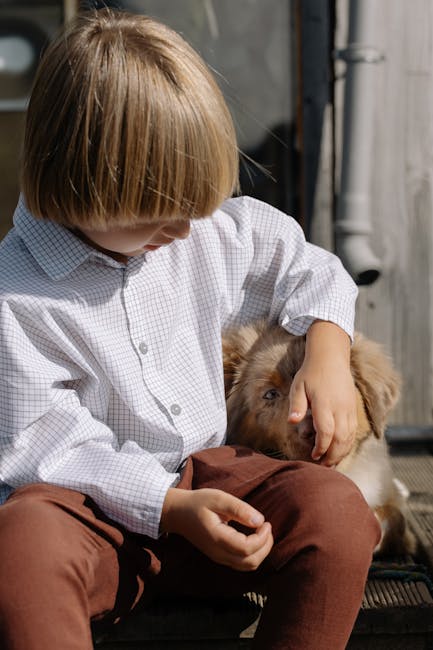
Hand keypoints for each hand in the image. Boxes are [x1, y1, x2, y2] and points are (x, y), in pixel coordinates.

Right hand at [160, 487, 272, 570]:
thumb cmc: (198, 503)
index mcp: (217, 538)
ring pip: (248, 566)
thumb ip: (239, 509)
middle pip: (250, 562)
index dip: (262, 538)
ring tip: (262, 532)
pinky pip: (242, 563)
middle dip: (265, 546)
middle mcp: (218, 553)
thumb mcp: (218, 498)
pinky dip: (253, 554)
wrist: (179, 513)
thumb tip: (260, 521)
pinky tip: (253, 537)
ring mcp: (218, 558)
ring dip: (261, 552)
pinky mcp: (220, 557)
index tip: (265, 522)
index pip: (246, 548)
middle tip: (266, 527)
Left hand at [288, 321, 356, 465]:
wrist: (331, 357)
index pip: (326, 432)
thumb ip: (297, 405)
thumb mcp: (298, 386)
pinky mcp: (353, 408)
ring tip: (331, 463)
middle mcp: (340, 408)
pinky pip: (354, 430)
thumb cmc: (311, 373)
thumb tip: (292, 422)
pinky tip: (340, 451)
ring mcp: (349, 408)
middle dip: (333, 456)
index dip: (321, 448)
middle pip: (341, 439)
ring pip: (350, 437)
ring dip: (342, 452)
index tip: (313, 456)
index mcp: (325, 403)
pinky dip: (348, 444)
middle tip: (323, 467)